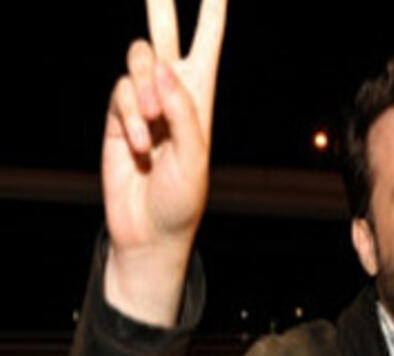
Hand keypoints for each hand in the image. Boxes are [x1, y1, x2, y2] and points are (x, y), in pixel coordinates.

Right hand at [103, 0, 226, 326]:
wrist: (149, 230)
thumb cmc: (182, 198)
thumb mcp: (194, 157)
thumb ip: (181, 111)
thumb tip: (162, 67)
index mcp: (201, 99)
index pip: (207, 45)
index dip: (212, 13)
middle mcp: (172, 94)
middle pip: (164, 35)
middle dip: (161, 5)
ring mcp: (142, 104)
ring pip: (136, 62)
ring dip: (143, 90)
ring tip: (151, 130)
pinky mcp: (117, 118)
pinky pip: (119, 96)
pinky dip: (128, 120)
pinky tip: (138, 148)